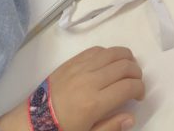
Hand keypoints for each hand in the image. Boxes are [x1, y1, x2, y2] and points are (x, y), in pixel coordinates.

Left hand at [0, 47, 143, 130]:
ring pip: (113, 53)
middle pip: (124, 66)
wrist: (33, 120)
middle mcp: (90, 80)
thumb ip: (110, 126)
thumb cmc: (62, 129)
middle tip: (135, 82)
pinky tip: (109, 62)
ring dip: (126, 58)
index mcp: (95, 103)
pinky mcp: (72, 61)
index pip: (128, 87)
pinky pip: (96, 49)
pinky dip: (108, 53)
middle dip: (136, 73)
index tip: (139, 96)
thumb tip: (131, 117)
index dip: (140, 89)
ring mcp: (81, 67)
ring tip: (127, 68)